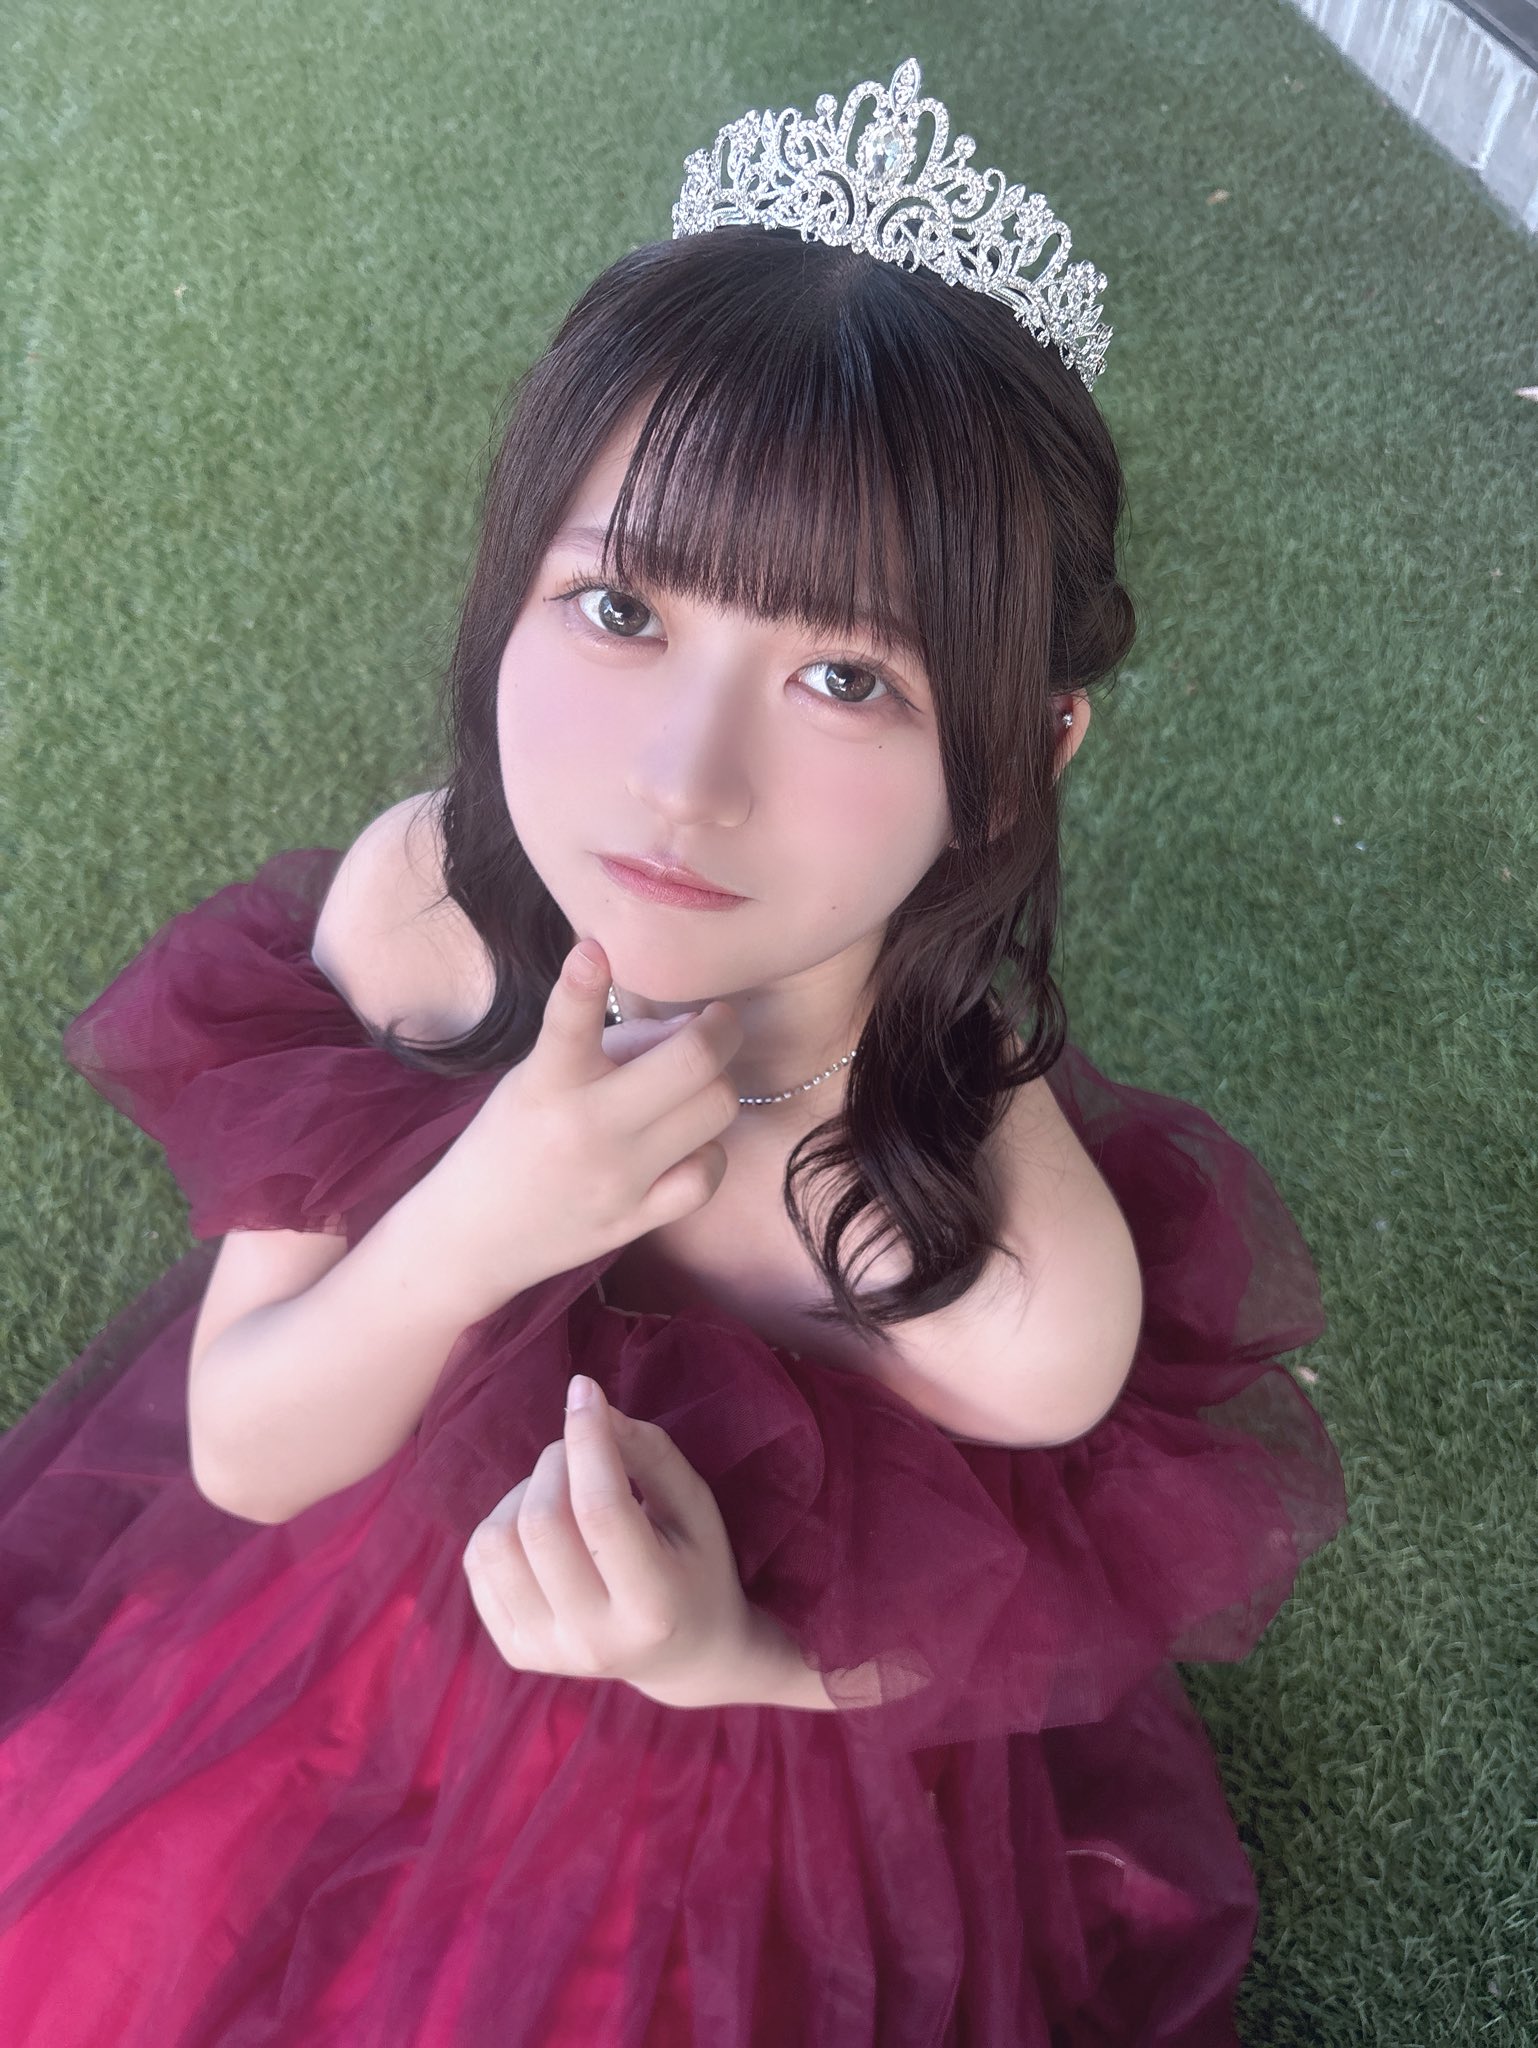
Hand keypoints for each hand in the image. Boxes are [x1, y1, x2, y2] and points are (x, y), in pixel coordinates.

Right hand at [419, 937, 744, 1323]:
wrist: (475, 1235)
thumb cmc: (514, 1136)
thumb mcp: (541, 1076)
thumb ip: (615, 1043)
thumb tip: (695, 1027)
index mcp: (548, 1081)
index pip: (566, 1024)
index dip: (581, 983)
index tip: (593, 949)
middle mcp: (585, 1127)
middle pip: (691, 1063)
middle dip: (721, 1028)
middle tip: (718, 1021)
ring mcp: (617, 1177)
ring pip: (716, 1110)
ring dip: (717, 1085)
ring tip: (695, 1084)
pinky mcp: (636, 1219)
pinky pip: (708, 1173)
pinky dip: (709, 1150)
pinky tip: (688, 1143)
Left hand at [461, 1373, 763, 1709]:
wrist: (685, 1655)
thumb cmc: (695, 1564)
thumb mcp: (694, 1505)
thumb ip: (649, 1452)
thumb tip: (585, 1405)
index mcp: (653, 1606)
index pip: (600, 1510)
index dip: (587, 1439)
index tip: (584, 1388)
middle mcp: (594, 1641)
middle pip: (540, 1523)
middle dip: (556, 1461)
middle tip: (581, 1453)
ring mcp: (547, 1652)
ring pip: (496, 1540)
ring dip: (525, 1493)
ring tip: (562, 1496)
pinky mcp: (514, 1650)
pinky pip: (477, 1561)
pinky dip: (504, 1523)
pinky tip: (543, 1531)